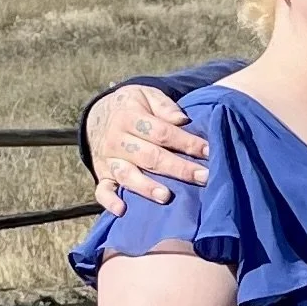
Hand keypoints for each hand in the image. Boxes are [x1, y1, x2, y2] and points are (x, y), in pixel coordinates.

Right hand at [87, 85, 209, 214]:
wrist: (96, 114)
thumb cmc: (133, 106)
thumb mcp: (146, 95)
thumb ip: (164, 105)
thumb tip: (182, 120)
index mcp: (130, 117)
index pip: (162, 133)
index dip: (187, 142)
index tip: (209, 151)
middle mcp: (117, 140)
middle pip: (150, 156)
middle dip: (179, 168)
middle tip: (204, 177)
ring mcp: (108, 160)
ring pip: (128, 175)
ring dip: (147, 187)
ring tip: (166, 196)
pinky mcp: (102, 175)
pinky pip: (102, 190)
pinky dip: (110, 201)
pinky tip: (122, 210)